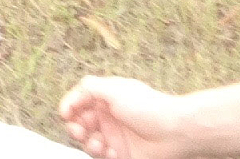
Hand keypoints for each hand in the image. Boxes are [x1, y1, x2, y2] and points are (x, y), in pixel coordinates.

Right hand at [59, 77, 189, 158]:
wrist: (174, 131)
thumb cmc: (147, 107)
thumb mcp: (115, 89)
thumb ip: (91, 87)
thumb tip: (76, 92)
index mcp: (106, 97)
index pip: (80, 100)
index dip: (69, 106)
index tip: (65, 114)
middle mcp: (108, 116)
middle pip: (80, 122)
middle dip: (75, 127)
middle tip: (78, 131)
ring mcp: (114, 135)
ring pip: (88, 140)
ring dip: (88, 142)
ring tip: (99, 144)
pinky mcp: (121, 153)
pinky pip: (101, 155)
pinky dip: (101, 153)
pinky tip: (110, 151)